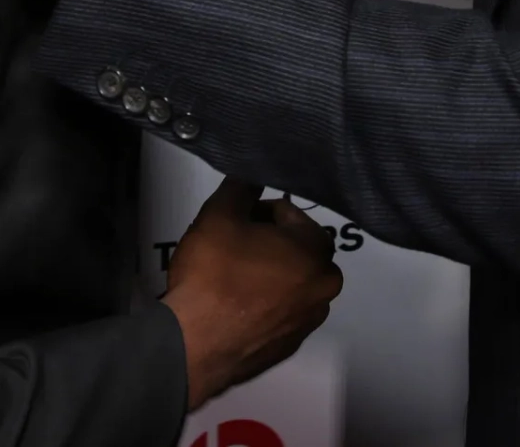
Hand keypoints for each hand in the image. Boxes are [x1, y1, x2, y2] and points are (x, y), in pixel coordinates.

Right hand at [162, 178, 342, 409]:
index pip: (289, 213)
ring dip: (268, 272)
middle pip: (295, 247)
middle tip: (232, 246)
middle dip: (267, 241)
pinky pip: (281, 311)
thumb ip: (241, 187)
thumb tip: (253, 172)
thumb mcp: (219, 216)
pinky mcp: (289, 346)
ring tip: (231, 276)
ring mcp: (309, 320)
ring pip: (290, 280)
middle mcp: (324, 285)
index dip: (257, 211)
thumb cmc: (212, 275)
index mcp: (315, 250)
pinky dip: (265, 303)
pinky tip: (235, 304)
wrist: (194, 346)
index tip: (233, 221)